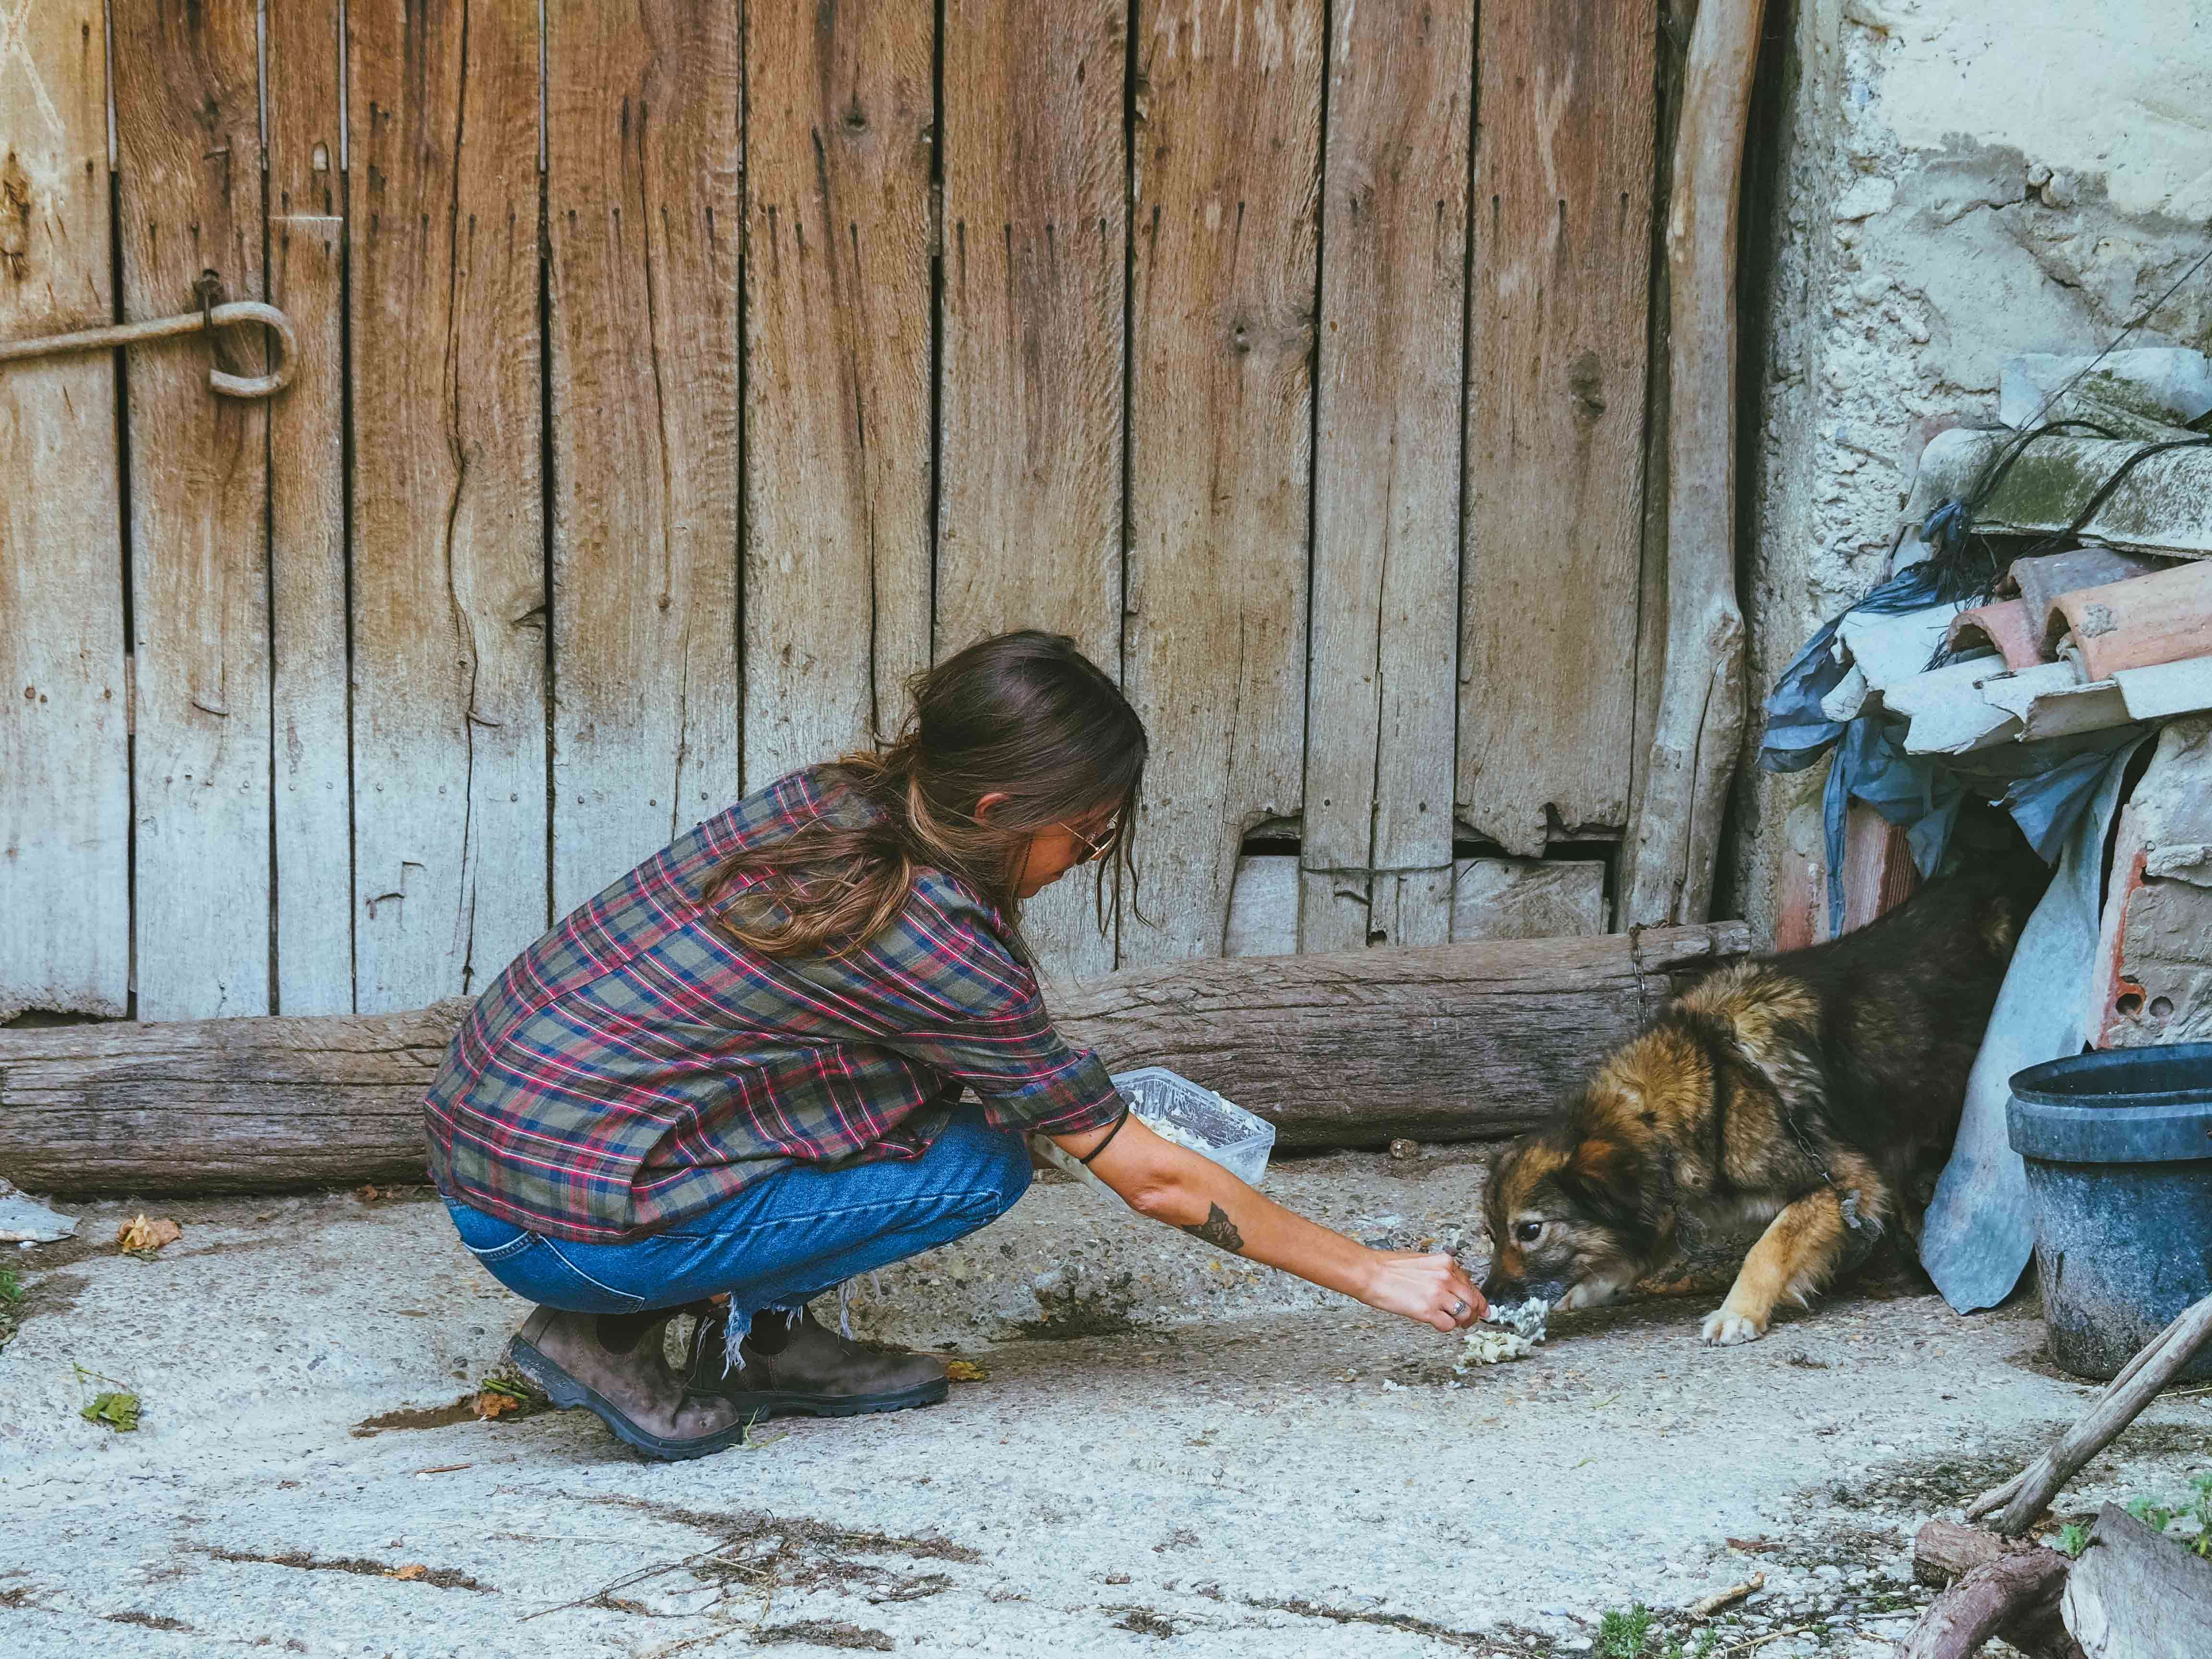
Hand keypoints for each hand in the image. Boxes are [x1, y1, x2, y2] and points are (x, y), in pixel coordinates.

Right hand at [1361, 1250, 1486, 1332]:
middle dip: (1473, 1313)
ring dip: (1460, 1322)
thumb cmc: (1389, 1268)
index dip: (1478, 1300)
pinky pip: (1448, 1325)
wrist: (1370, 1273)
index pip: (1471, 1284)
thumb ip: (1441, 1274)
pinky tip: (1436, 1323)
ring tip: (1453, 1323)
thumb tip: (1454, 1289)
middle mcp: (1445, 1277)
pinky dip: (1445, 1327)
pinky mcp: (1428, 1311)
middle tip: (1468, 1321)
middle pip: (1473, 1301)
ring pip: (1464, 1314)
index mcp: (1445, 1263)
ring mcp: (1438, 1294)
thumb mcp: (1423, 1262)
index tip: (1482, 1309)